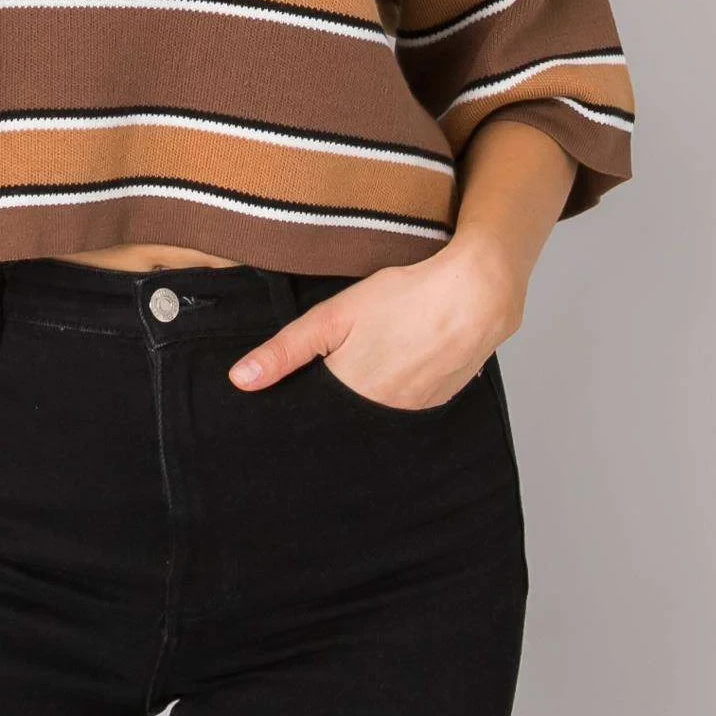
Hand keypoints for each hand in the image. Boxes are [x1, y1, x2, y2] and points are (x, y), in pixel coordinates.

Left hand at [226, 247, 522, 403]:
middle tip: (335, 370)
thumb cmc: (403, 297)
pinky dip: (394, 396)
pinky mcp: (437, 404)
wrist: (476, 296)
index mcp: (350, 393)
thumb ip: (286, 350)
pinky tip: (396, 367)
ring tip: (368, 365)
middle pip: (343, 419)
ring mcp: (413, 412)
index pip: (312, 416)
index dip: (299, 406)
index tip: (287, 400)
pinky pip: (404, 409)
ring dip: (364, 401)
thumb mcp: (334, 315)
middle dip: (330, 406)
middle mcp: (381, 413)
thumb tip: (240, 381)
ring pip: (374, 416)